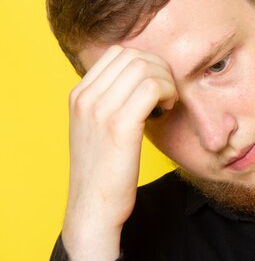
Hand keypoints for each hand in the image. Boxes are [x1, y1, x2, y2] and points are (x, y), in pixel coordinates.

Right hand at [61, 45, 177, 260]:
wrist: (93, 207)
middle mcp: (86, 98)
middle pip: (134, 55)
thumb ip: (110, 101)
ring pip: (145, 67)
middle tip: (167, 94)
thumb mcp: (97, 129)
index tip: (156, 86)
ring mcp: (100, 110)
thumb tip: (141, 80)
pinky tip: (167, 110)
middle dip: (160, 69)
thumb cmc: (104, 170)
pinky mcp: (119, 125)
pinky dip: (168, 92)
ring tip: (167, 103)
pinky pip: (152, 87)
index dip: (146, 62)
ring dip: (166, 81)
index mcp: (79, 95)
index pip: (118, 53)